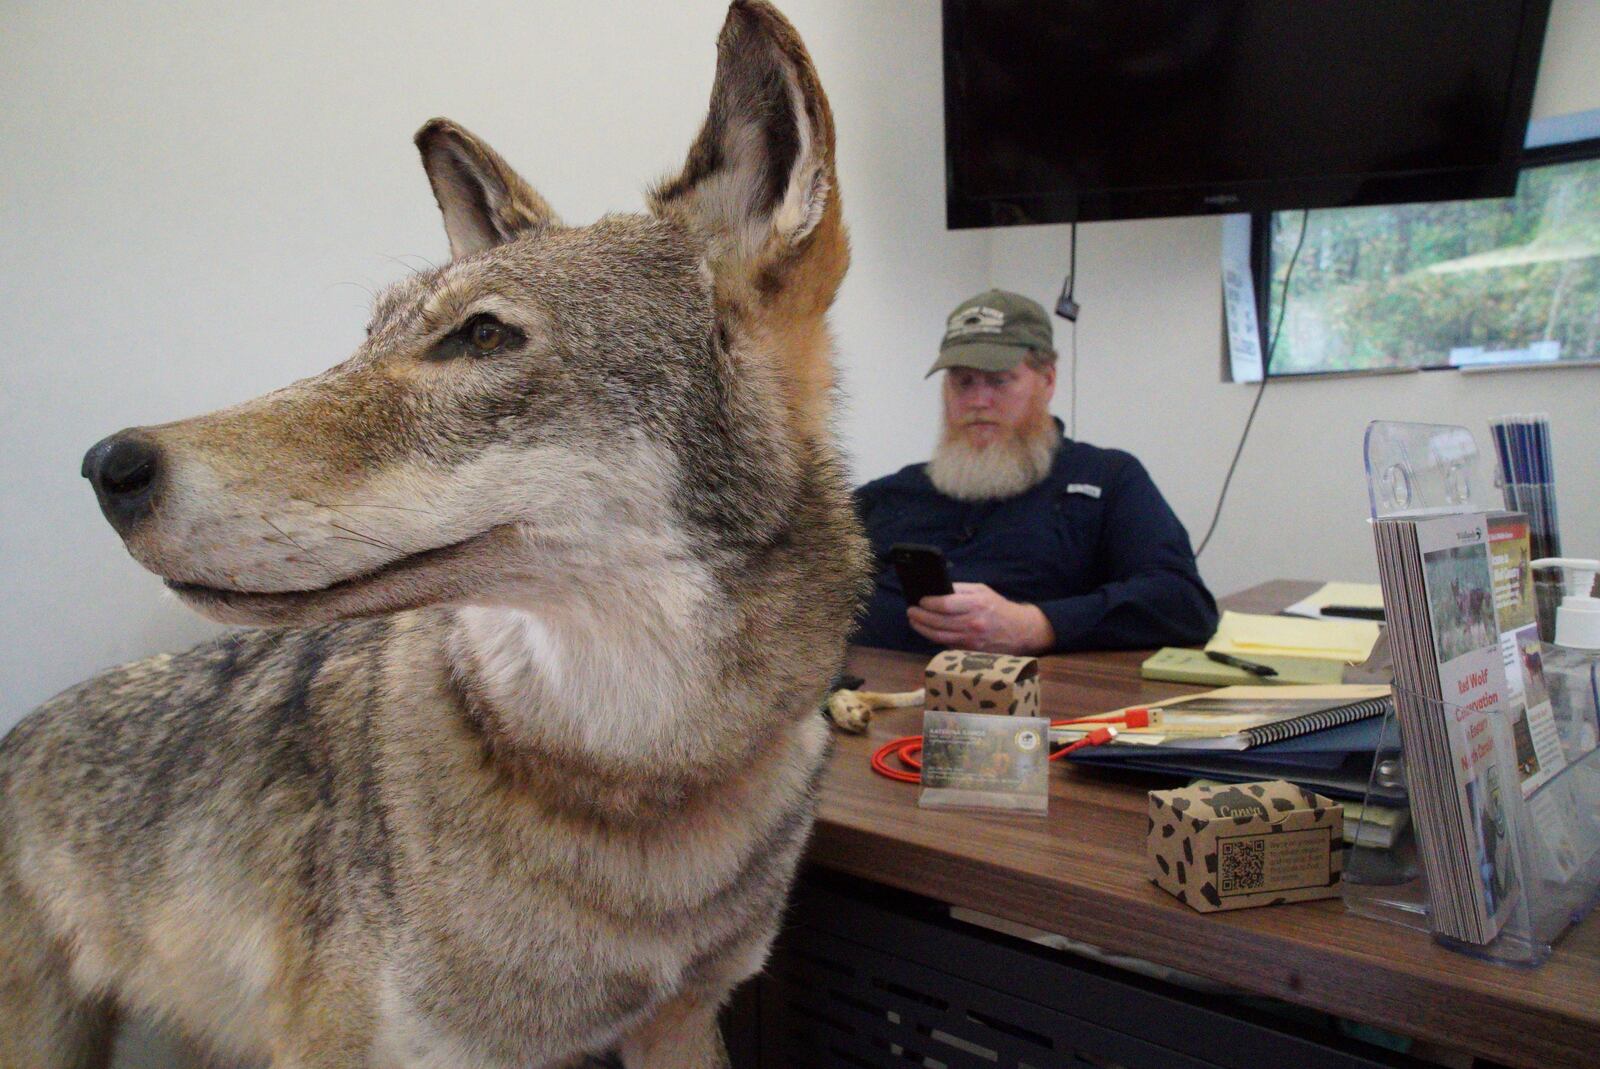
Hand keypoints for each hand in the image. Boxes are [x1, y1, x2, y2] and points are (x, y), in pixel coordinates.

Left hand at [906, 582, 1054, 654]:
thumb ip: (959, 590)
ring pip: (939, 637)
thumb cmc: (998, 607)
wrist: (1019, 630)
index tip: (920, 600)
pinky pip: (947, 644)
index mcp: (976, 604)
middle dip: (920, 617)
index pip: (945, 604)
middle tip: (911, 611)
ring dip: (922, 629)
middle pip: (938, 622)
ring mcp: (971, 640)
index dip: (929, 603)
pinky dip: (934, 638)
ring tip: (914, 621)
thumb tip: (936, 590)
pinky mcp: (970, 652)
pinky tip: (928, 630)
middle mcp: (973, 624)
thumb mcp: (982, 591)